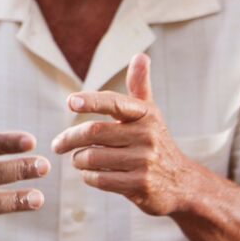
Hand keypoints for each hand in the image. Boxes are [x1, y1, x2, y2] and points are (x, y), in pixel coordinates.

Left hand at [53, 53, 196, 215]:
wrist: (182, 183)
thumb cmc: (156, 142)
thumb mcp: (150, 113)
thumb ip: (140, 86)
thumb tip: (140, 55)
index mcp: (145, 114)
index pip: (114, 102)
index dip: (91, 101)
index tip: (70, 102)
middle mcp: (147, 135)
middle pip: (94, 132)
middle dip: (70, 139)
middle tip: (58, 144)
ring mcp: (145, 161)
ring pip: (93, 157)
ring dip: (78, 160)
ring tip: (77, 159)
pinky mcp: (140, 185)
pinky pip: (99, 179)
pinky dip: (88, 176)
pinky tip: (89, 174)